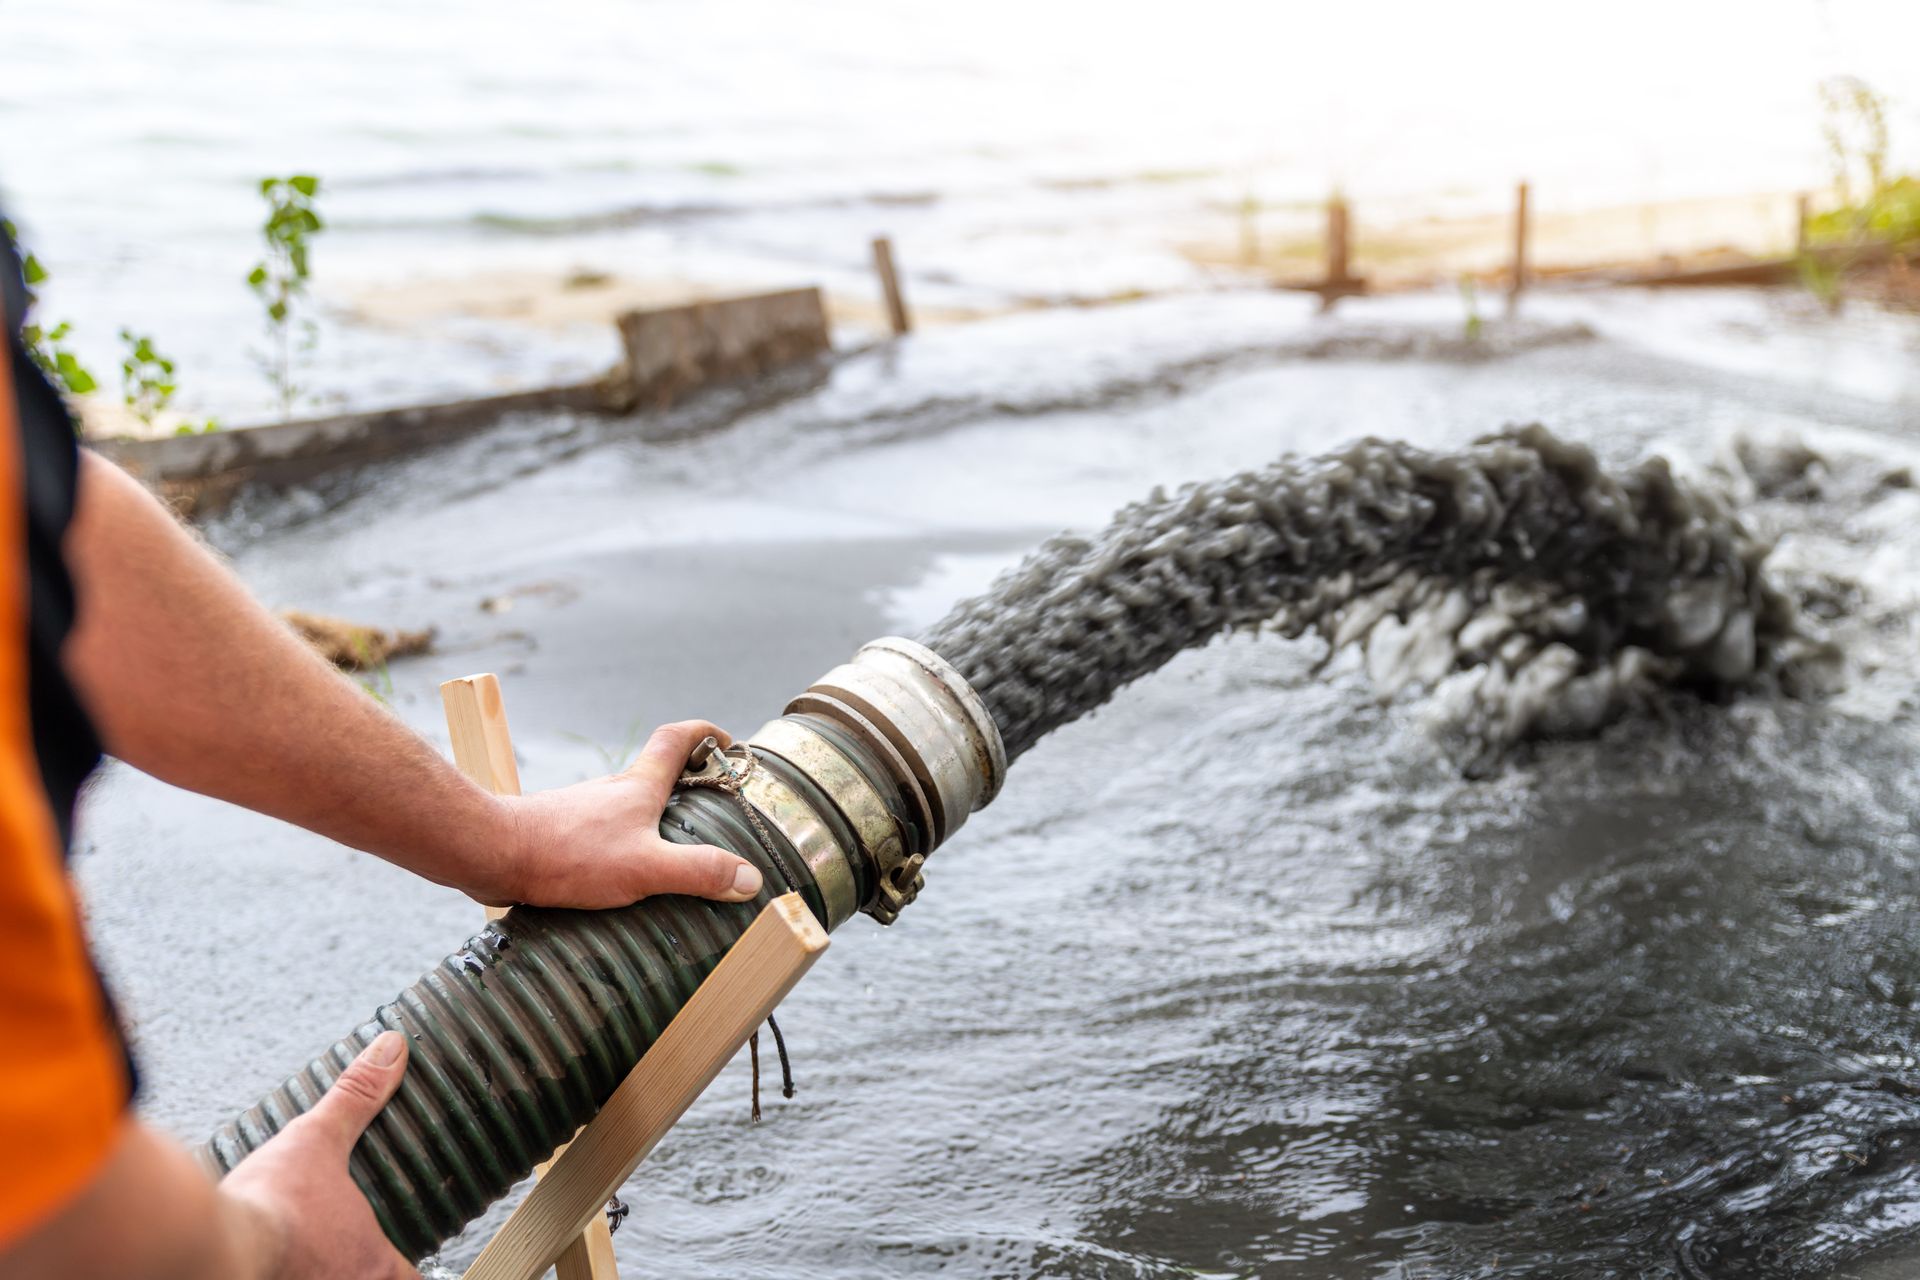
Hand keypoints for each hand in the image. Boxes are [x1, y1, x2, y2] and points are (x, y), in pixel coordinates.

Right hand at [220, 1032, 418, 1279]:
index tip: (408, 1252)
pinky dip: (283, 1272)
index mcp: (372, 1262)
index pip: (412, 1277)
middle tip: (350, 1250)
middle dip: (362, 1267)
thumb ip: (357, 1097)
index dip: (411, 1265)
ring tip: (310, 1255)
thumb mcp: (318, 1139)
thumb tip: (390, 1051)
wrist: (212, 1248)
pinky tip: (268, 1261)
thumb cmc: (269, 1205)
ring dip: (325, 1270)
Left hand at [481, 719, 765, 909]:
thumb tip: (749, 878)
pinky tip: (623, 882)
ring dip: (654, 822)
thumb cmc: (568, 854)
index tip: (727, 743)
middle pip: (657, 774)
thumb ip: (699, 872)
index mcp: (640, 786)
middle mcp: (614, 791)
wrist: (493, 854)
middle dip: (688, 786)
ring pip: (629, 808)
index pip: (677, 739)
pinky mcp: (564, 835)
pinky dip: (624, 847)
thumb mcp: (646, 867)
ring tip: (673, 858)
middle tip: (713, 811)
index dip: (705, 734)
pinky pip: (604, 835)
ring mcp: (586, 811)